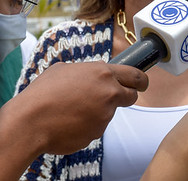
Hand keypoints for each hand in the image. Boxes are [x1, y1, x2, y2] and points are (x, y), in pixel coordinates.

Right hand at [0, 62, 146, 178]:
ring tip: (71, 110)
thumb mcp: (65, 70)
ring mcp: (105, 115)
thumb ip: (87, 71)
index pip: (136, 76)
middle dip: (125, 96)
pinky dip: (85, 126)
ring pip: (107, 113)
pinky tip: (67, 122)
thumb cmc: (43, 93)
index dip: (141, 80)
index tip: (142, 84)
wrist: (29, 121)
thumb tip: (93, 74)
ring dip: (96, 112)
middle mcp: (109, 94)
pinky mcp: (96, 133)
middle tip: (112, 98)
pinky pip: (94, 128)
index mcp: (104, 74)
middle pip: (131, 96)